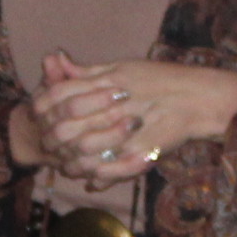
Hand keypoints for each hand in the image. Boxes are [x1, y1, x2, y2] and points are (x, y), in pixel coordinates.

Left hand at [36, 57, 236, 179]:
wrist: (197, 99)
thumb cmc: (160, 80)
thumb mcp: (121, 67)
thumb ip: (87, 71)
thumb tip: (56, 59)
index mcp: (106, 82)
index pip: (59, 95)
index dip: (42, 107)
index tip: (39, 116)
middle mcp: (112, 105)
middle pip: (65, 126)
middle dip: (52, 138)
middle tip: (48, 145)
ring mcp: (124, 131)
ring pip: (81, 150)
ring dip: (69, 160)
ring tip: (66, 164)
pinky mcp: (138, 152)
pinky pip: (106, 168)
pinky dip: (93, 175)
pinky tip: (89, 177)